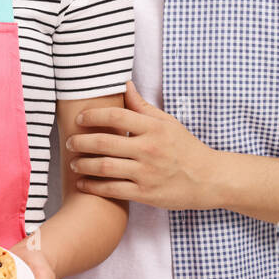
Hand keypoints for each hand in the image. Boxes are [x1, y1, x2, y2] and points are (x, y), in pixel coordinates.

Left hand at [66, 80, 223, 210]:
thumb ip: (142, 106)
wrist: (208, 179)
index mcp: (153, 128)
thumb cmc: (185, 148)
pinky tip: (83, 184)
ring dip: (83, 165)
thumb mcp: (167, 123)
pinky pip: (112, 190)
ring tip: (73, 163)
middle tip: (69, 142)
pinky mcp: (145, 194)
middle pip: (104, 143)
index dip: (93, 116)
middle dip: (81, 142)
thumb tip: (124, 84)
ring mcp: (146, 173)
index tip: (80, 119)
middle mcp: (149, 149)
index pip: (116, 117)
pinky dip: (93, 186)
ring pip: (104, 167)